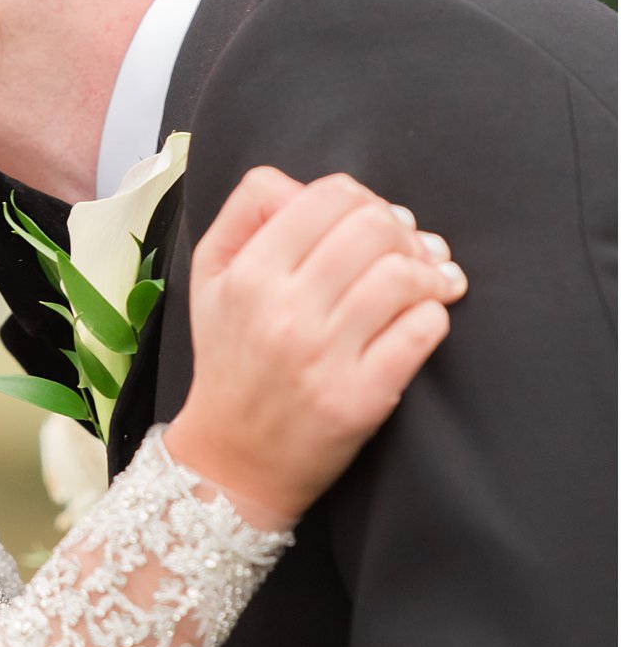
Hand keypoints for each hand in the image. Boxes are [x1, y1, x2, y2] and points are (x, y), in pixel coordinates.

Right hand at [166, 168, 465, 528]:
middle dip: (402, 233)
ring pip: (404, 275)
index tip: (372, 223)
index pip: (330, 196)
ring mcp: (323, 357)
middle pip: (374, 227)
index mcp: (247, 274)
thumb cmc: (231, 358)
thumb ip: (247, 211)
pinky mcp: (360, 399)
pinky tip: (423, 320)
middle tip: (408, 252)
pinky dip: (434, 315)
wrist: (232, 459)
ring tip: (430, 284)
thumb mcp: (211, 276)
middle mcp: (282, 312)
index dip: (363, 199)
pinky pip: (422, 330)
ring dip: (430, 273)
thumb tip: (312, 187)